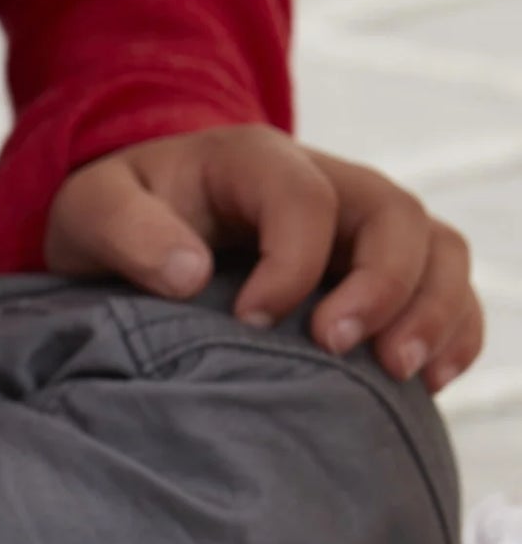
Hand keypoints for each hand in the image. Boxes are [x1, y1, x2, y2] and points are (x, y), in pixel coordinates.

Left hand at [46, 125, 482, 392]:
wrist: (133, 217)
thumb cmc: (114, 213)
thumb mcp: (91, 210)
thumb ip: (128, 233)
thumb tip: (188, 276)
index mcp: (254, 161)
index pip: (305, 198)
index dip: (291, 261)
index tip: (249, 319)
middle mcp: (325, 183)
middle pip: (393, 216)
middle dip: (381, 285)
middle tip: (338, 347)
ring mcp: (357, 225)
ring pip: (436, 246)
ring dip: (432, 309)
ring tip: (400, 372)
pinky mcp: (373, 267)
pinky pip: (442, 284)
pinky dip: (452, 327)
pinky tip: (430, 382)